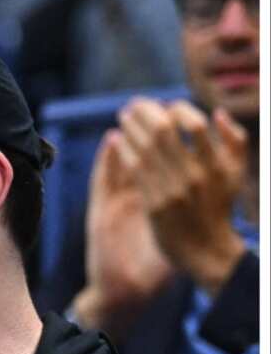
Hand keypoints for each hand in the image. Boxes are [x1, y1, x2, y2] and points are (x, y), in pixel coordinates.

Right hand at [75, 126, 174, 336]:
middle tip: (146, 106)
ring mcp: (114, 206)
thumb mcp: (179, 230)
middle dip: (143, 126)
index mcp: (150, 200)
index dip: (164, 134)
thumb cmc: (157, 265)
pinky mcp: (101, 216)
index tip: (173, 113)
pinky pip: (103, 183)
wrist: (128, 291)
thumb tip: (215, 176)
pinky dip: (106, 162)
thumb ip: (193, 204)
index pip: (156, 159)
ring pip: (120, 163)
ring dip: (125, 137)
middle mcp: (132, 199)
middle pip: (138, 153)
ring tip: (129, 115)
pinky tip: (111, 144)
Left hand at [115, 99, 247, 296]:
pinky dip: (125, 151)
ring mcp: (173, 190)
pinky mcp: (154, 205)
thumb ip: (234, 142)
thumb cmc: (220, 208)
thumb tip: (218, 114)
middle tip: (134, 103)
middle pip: (164, 132)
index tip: (164, 106)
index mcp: (216, 165)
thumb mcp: (236, 174)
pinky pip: (135, 171)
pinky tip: (118, 140)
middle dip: (146, 112)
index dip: (176, 109)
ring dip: (131, 128)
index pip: (194, 124)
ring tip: (123, 116)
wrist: (207, 250)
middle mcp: (194, 175)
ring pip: (146, 149)